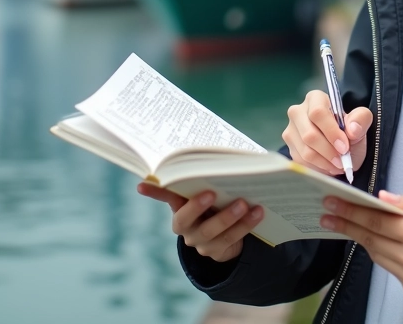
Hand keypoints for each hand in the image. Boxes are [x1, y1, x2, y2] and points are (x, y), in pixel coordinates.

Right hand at [137, 183, 263, 262]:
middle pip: (186, 220)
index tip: (144, 183)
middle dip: (197, 207)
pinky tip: (259, 212)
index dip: (154, 191)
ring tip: (246, 203)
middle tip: (212, 193)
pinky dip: (246, 225)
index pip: (164, 196)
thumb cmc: (217, 202)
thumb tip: (213, 150)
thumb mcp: (209, 188)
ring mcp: (200, 242)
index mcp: (178, 207)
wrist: (226, 235)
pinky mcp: (217, 252)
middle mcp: (185, 227)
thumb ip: (206, 176)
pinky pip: (231, 240)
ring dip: (230, 217)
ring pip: (212, 232)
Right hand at [282, 90, 372, 176]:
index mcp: (315, 99)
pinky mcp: (289, 148)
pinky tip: (328, 166)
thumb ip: (361, 120)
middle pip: (309, 134)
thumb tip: (353, 128)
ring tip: (338, 165)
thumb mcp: (361, 123)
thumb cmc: (348, 131)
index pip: (318, 113)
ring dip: (324, 162)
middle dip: (328, 151)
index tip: (344, 147)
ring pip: (305, 151)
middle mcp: (298, 112)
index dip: (331, 132)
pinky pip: (301, 162)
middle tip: (342, 160)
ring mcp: (291, 130)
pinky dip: (318, 168)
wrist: (340, 147)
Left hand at [319, 191, 402, 297]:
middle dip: (346, 224)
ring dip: (361, 238)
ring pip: (376, 254)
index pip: (375, 221)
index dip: (350, 212)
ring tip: (345, 223)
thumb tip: (382, 198)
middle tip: (326, 213)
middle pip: (370, 238)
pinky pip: (388, 267)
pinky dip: (379, 252)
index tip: (331, 203)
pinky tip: (374, 240)